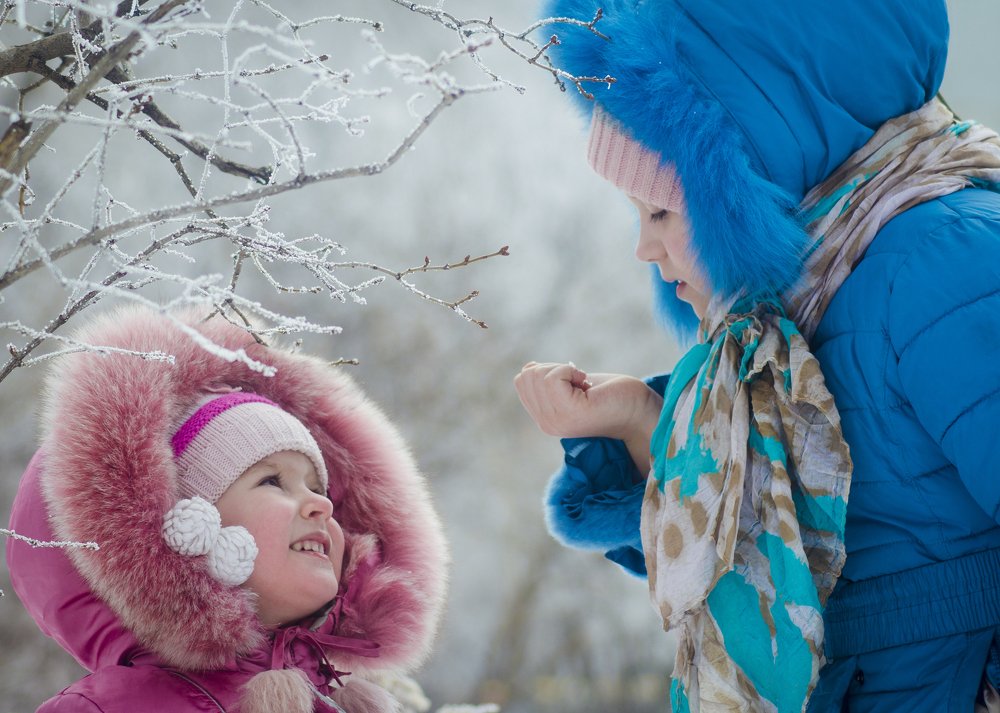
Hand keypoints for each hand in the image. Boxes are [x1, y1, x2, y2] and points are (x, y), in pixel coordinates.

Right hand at [513, 362, 662, 443]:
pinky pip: (553, 377)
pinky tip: (586, 383)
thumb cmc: (609, 394)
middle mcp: (546, 424)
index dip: (547, 370)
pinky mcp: (571, 411)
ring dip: (564, 369)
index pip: (521, 381)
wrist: (638, 410)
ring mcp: (557, 420)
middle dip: (553, 368)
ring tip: (584, 385)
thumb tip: (528, 368)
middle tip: (579, 383)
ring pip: (538, 375)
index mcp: (544, 419)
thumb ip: (547, 382)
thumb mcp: (571, 387)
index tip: (571, 382)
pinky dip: (570, 370)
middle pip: (527, 376)